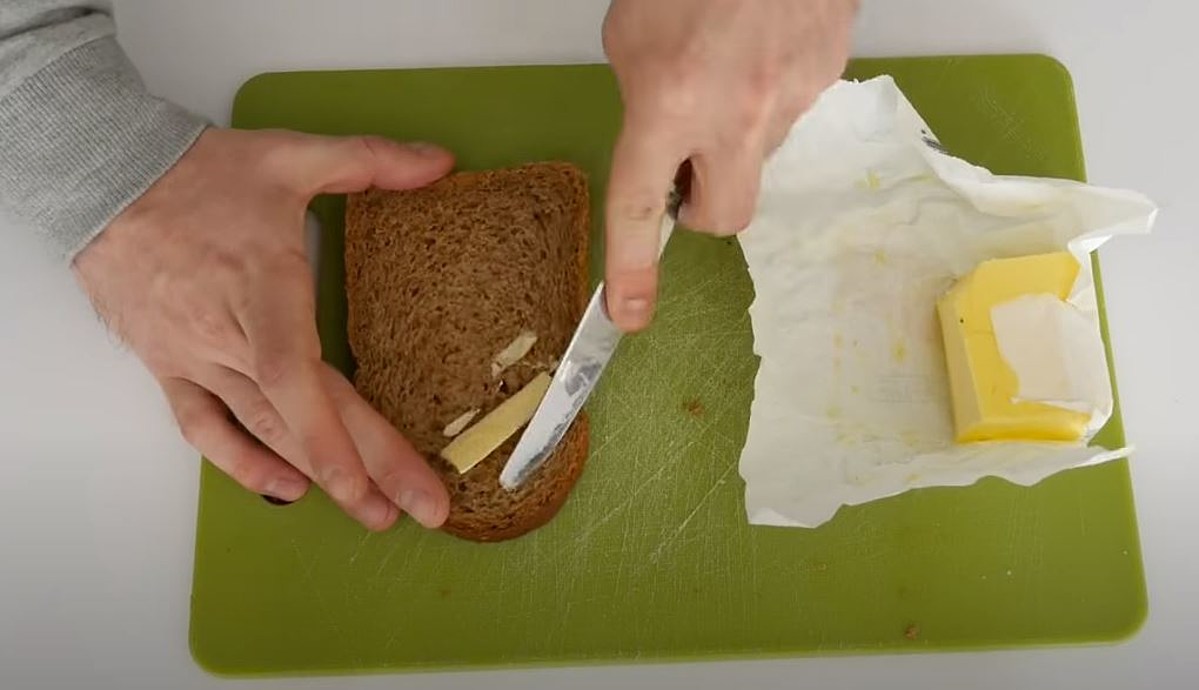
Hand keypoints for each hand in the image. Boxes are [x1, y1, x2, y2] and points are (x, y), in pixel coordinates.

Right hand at [74, 128, 453, 530]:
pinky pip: (203, 428)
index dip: (337, 436)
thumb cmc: (197, 175)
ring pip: (258, 431)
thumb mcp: (292, 154)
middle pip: (296, 419)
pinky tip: (284, 488)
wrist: (103, 181)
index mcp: (264, 286)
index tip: (385, 481)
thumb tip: (440, 163)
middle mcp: (228, 335)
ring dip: (314, 476)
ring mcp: (195, 358)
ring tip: (370, 510)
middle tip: (419, 510)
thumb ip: (371, 159)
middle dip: (362, 472)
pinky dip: (241, 463)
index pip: (297, 379)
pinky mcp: (170, 368)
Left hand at [602, 0, 856, 329]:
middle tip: (689, 166)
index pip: (640, 207)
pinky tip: (763, 44)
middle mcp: (736, 116)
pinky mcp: (829, 75)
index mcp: (669, 103)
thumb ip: (641, 98)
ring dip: (738, 131)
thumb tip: (661, 132)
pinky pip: (792, 108)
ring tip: (731, 65)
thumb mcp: (631, 34)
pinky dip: (771, 90)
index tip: (628, 315)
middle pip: (723, 215)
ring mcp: (792, 99)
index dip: (631, 269)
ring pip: (759, 152)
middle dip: (702, 204)